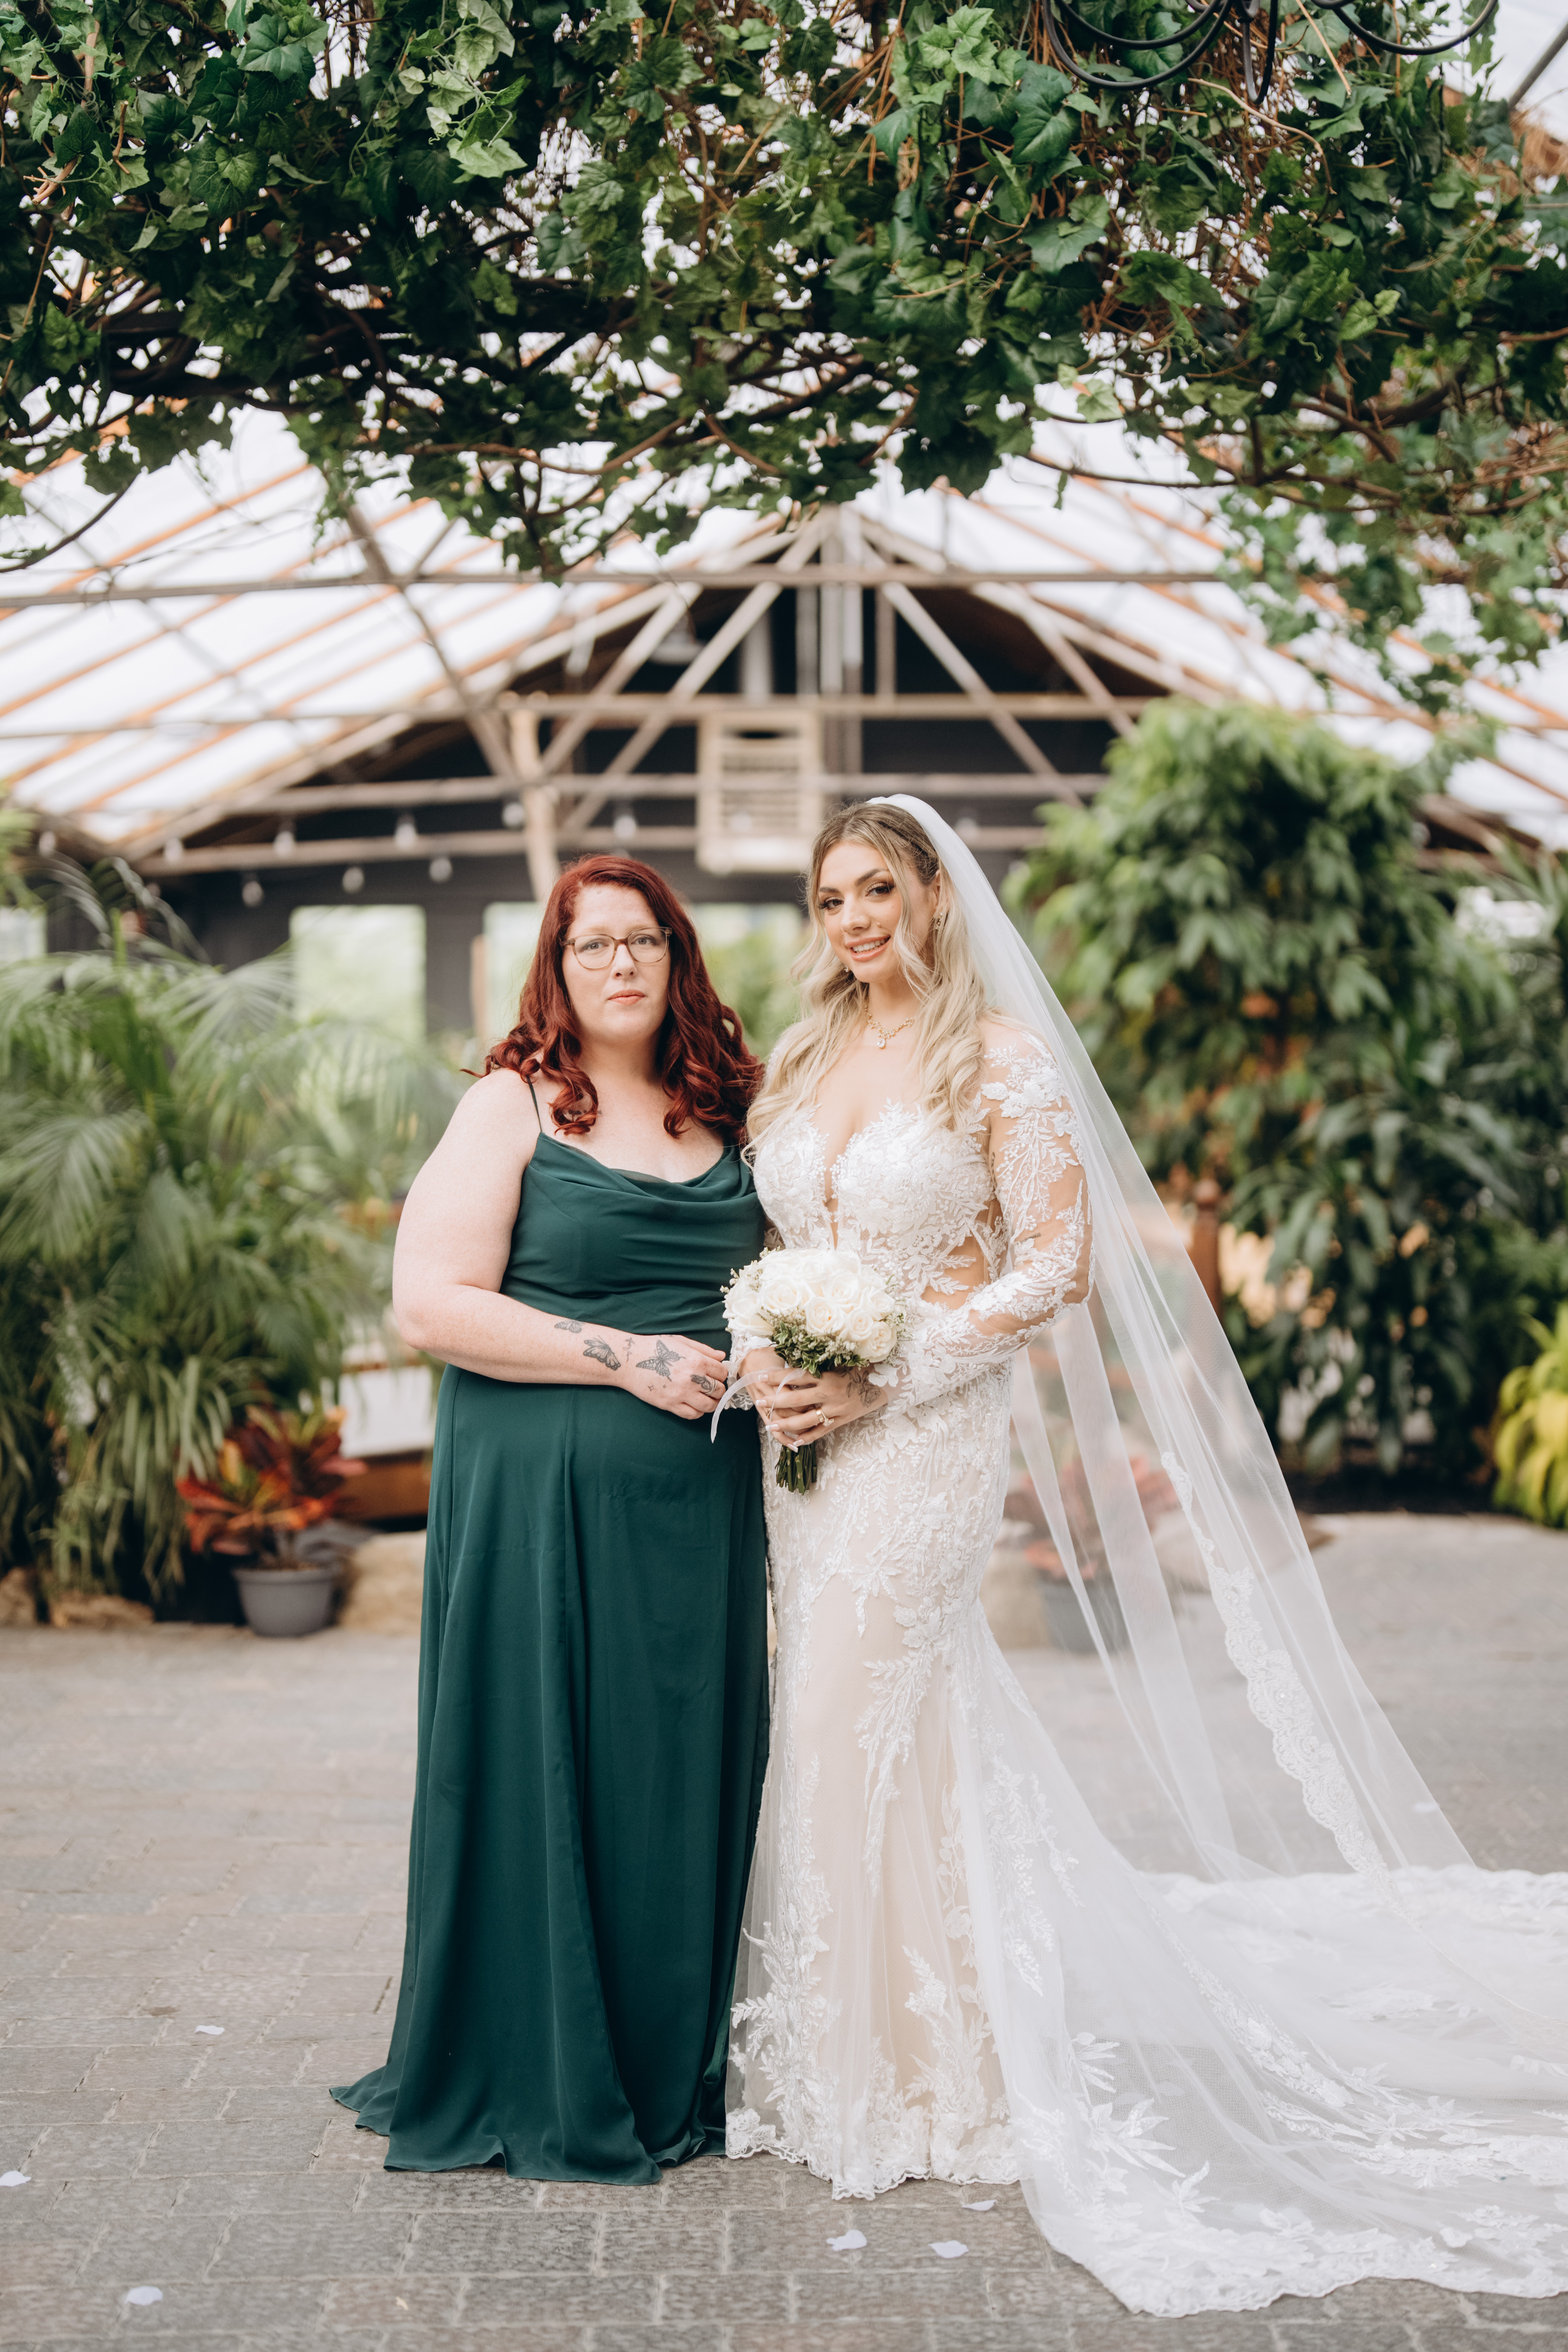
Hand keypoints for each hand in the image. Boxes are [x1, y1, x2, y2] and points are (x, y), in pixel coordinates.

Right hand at [620, 1332, 730, 1419]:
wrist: (629, 1361)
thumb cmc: (653, 1348)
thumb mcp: (680, 1342)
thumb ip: (703, 1349)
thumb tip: (721, 1356)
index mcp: (696, 1360)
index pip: (722, 1372)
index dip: (721, 1374)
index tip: (716, 1375)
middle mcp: (692, 1378)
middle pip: (718, 1390)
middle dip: (718, 1389)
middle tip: (713, 1387)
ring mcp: (681, 1393)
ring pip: (709, 1406)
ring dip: (712, 1403)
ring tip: (708, 1399)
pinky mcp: (670, 1405)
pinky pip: (692, 1414)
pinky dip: (698, 1412)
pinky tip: (695, 1405)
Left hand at [754, 1359, 887, 1447]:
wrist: (884, 1383)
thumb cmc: (860, 1369)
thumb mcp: (839, 1363)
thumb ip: (818, 1367)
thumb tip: (794, 1365)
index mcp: (827, 1376)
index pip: (796, 1376)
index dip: (777, 1376)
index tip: (761, 1375)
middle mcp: (829, 1394)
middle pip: (796, 1398)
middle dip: (775, 1401)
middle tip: (759, 1402)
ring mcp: (835, 1410)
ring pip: (805, 1419)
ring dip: (786, 1423)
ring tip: (770, 1424)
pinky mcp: (841, 1421)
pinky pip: (821, 1431)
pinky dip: (808, 1437)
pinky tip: (794, 1441)